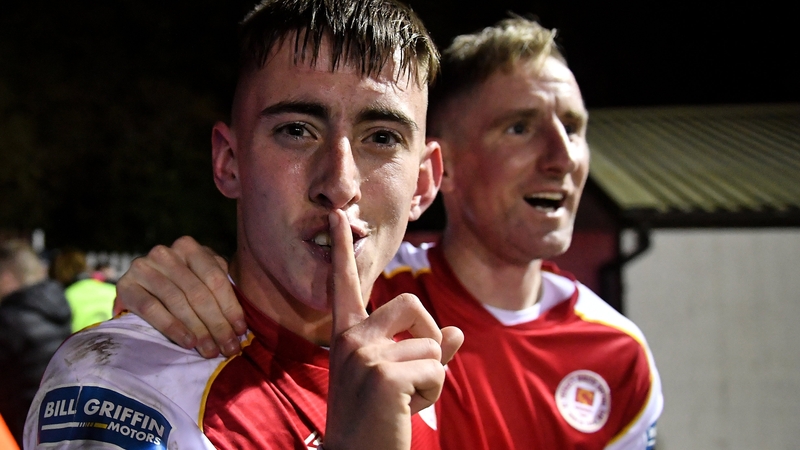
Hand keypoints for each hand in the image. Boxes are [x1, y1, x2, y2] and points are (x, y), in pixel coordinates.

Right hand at [115, 236, 246, 357]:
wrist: (138, 287)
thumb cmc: (181, 286)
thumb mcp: (203, 279)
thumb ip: (221, 289)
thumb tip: (241, 325)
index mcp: (189, 247)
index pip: (215, 278)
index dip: (230, 306)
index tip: (240, 331)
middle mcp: (165, 253)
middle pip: (198, 292)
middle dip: (217, 324)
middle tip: (228, 348)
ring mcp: (143, 267)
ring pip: (178, 301)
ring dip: (198, 330)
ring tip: (210, 350)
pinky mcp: (125, 285)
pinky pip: (152, 309)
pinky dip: (172, 327)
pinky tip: (188, 342)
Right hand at [324, 210, 462, 449]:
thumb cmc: (375, 422)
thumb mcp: (396, 381)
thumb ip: (424, 351)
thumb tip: (454, 332)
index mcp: (346, 337)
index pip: (344, 286)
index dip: (342, 250)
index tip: (338, 216)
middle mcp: (350, 339)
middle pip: (411, 303)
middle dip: (430, 336)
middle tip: (419, 373)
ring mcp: (364, 356)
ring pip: (431, 344)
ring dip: (432, 377)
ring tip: (404, 403)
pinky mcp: (384, 376)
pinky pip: (436, 369)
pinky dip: (433, 393)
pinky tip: (406, 412)